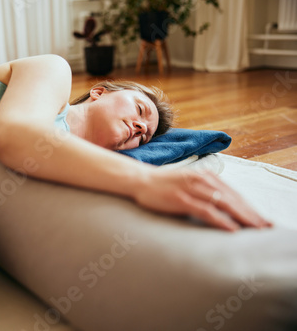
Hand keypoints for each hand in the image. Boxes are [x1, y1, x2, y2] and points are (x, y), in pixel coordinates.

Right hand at [133, 169, 272, 231]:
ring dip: (242, 217)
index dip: (249, 206)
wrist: (139, 180)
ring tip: (255, 229)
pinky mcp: (181, 199)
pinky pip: (206, 211)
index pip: (233, 193)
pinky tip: (232, 228)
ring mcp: (191, 189)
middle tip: (266, 227)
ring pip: (224, 204)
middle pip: (232, 198)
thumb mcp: (187, 183)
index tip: (261, 219)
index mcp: (204, 176)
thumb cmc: (163, 185)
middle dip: (251, 213)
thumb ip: (203, 192)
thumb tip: (219, 207)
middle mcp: (201, 180)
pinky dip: (221, 220)